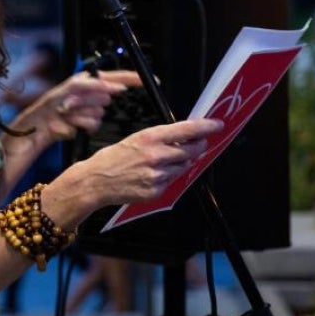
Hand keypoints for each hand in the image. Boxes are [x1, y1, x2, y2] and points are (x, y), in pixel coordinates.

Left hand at [25, 69, 140, 141]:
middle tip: (72, 99)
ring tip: (68, 109)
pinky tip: (71, 120)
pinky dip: (81, 122)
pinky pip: (94, 123)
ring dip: (81, 110)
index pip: (120, 77)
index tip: (152, 80)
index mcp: (94, 81)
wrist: (44, 122)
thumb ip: (97, 85)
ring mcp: (94, 110)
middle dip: (90, 98)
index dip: (136, 79)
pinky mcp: (91, 124)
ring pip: (100, 112)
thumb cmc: (54, 100)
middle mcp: (96, 94)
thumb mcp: (74, 85)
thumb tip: (117, 87)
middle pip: (108, 96)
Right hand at [80, 118, 223, 204]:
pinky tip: (154, 174)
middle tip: (198, 143)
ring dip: (181, 162)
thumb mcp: (136, 138)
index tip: (217, 125)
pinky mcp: (156, 191)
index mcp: (150, 138)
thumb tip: (184, 137)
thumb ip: (161, 138)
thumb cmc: (114, 158)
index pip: (187, 130)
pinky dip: (169, 177)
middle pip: (192, 150)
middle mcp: (156, 156)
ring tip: (164, 161)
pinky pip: (173, 181)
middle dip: (198, 146)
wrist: (97, 180)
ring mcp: (157, 175)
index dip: (206, 127)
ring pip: (184, 166)